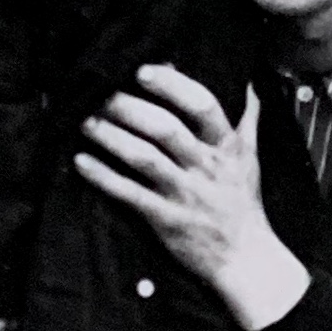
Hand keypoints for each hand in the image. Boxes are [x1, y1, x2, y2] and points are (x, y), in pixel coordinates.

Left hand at [75, 65, 310, 330]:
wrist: (246, 259)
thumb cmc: (243, 203)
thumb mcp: (250, 158)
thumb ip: (249, 118)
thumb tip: (250, 82)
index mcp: (227, 147)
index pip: (202, 105)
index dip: (172, 86)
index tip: (143, 71)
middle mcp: (205, 166)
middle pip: (165, 129)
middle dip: (130, 108)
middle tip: (100, 92)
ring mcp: (184, 193)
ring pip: (144, 158)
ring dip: (111, 137)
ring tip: (85, 121)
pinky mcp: (165, 220)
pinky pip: (130, 194)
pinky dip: (103, 177)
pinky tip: (81, 162)